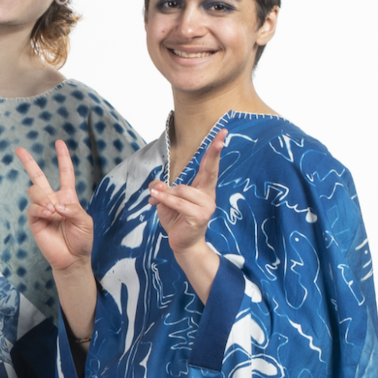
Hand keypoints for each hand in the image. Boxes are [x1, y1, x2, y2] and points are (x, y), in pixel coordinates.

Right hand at [20, 140, 92, 271]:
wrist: (72, 259)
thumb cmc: (82, 240)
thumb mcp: (85, 221)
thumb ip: (72, 209)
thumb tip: (54, 204)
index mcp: (67, 196)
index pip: (65, 172)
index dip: (63, 157)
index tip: (59, 143)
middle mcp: (52, 200)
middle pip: (38, 176)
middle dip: (28, 162)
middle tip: (19, 150)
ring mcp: (42, 210)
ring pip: (35, 191)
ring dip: (43, 198)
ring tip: (52, 211)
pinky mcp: (35, 221)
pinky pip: (32, 208)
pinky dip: (40, 209)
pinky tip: (48, 215)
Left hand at [150, 128, 224, 257]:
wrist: (182, 243)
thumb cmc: (176, 219)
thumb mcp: (166, 200)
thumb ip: (161, 189)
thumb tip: (157, 185)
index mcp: (203, 188)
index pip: (209, 166)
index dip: (214, 150)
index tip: (222, 134)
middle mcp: (208, 194)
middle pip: (210, 170)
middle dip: (214, 152)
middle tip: (221, 136)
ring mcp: (206, 205)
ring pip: (182, 190)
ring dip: (166, 194)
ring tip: (157, 200)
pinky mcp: (199, 216)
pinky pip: (178, 202)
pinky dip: (165, 200)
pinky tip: (155, 200)